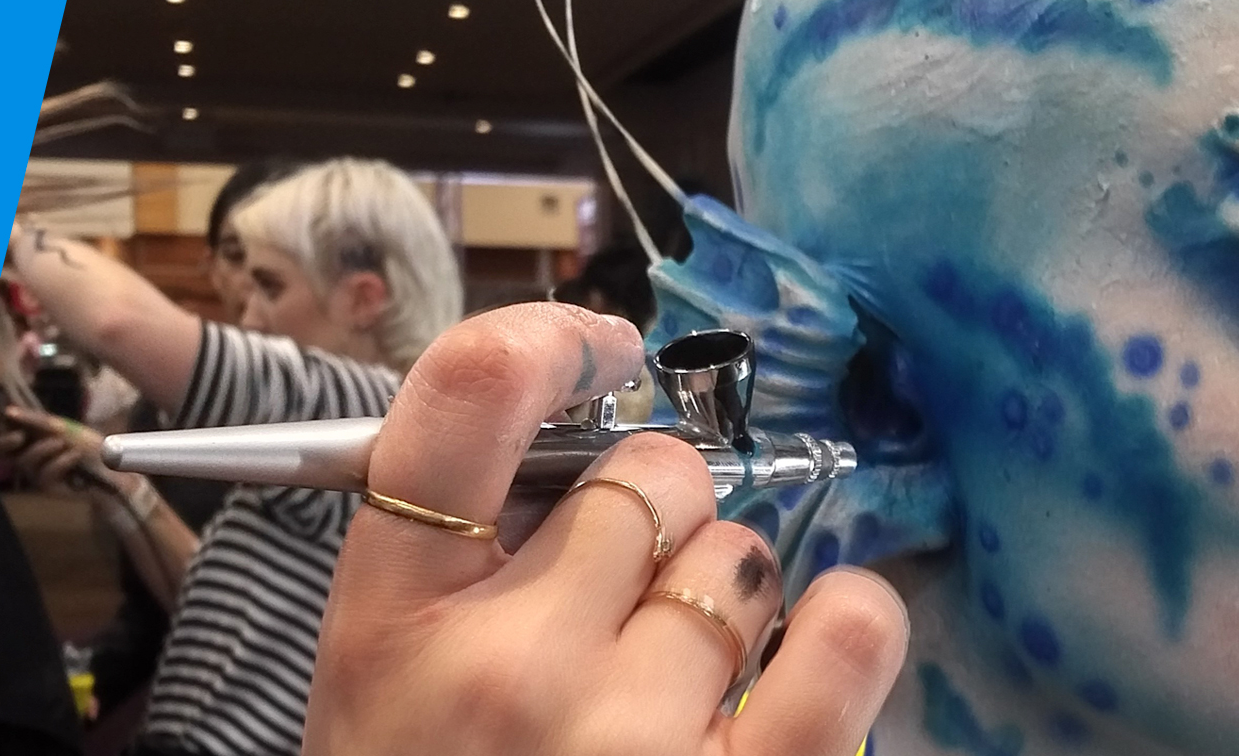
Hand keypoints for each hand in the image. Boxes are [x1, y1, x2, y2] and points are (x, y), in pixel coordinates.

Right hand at [0, 406, 115, 498]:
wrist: (114, 468)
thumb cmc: (89, 445)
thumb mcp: (64, 428)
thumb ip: (38, 421)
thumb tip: (8, 411)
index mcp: (30, 439)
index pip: (1, 436)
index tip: (7, 420)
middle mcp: (28, 456)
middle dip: (5, 442)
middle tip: (20, 436)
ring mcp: (36, 473)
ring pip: (24, 461)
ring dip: (43, 448)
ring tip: (63, 443)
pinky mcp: (47, 487)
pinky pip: (44, 473)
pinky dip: (60, 461)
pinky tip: (75, 456)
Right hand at [304, 303, 909, 755]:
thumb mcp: (387, 696)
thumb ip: (461, 569)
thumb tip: (585, 448)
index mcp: (390, 628)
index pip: (462, 398)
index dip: (551, 342)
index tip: (601, 351)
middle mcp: (503, 668)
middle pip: (642, 475)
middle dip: (656, 515)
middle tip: (633, 597)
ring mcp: (626, 737)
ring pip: (743, 557)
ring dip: (732, 599)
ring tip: (687, 681)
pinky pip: (848, 631)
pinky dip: (851, 625)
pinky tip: (818, 651)